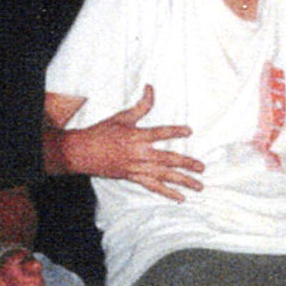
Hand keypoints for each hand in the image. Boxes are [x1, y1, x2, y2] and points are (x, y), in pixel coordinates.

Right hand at [80, 88, 204, 199]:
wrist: (83, 152)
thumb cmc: (102, 132)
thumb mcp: (121, 117)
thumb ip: (141, 105)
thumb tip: (150, 88)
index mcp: (137, 137)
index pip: (160, 133)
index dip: (175, 131)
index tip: (189, 131)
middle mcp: (139, 154)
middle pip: (168, 159)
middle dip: (187, 164)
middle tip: (202, 167)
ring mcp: (137, 168)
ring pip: (164, 176)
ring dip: (183, 181)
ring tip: (198, 186)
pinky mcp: (133, 177)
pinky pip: (153, 187)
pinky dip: (167, 193)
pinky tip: (180, 197)